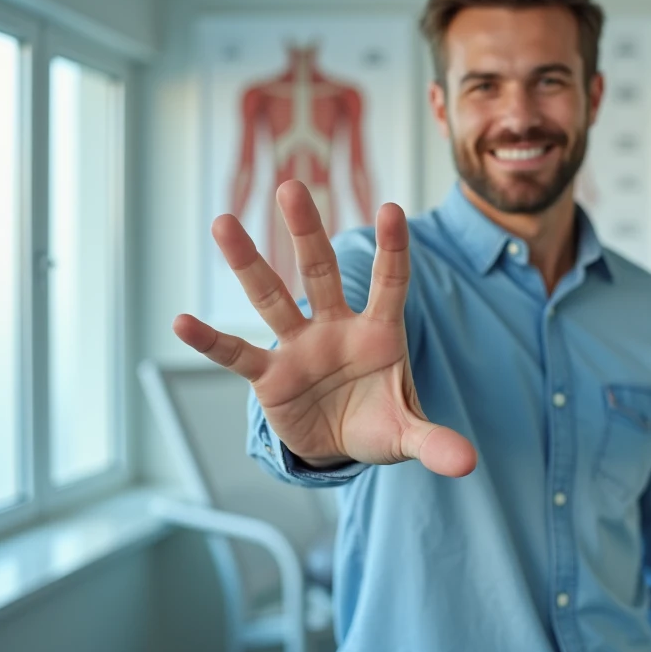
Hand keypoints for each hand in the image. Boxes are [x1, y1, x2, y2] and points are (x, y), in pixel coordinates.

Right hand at [172, 181, 476, 477]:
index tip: (392, 209)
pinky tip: (181, 321)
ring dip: (249, 263)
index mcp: (379, 333)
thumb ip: (435, 442)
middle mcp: (337, 328)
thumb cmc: (379, 422)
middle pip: (321, 272)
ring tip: (224, 222)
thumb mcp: (408, 435)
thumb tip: (468, 464)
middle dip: (308, 232)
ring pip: (272, 298)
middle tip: (292, 187)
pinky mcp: (271, 376)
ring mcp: (299, 347)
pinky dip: (211, 342)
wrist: (340, 445)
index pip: (390, 284)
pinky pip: (238, 355)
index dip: (392, 250)